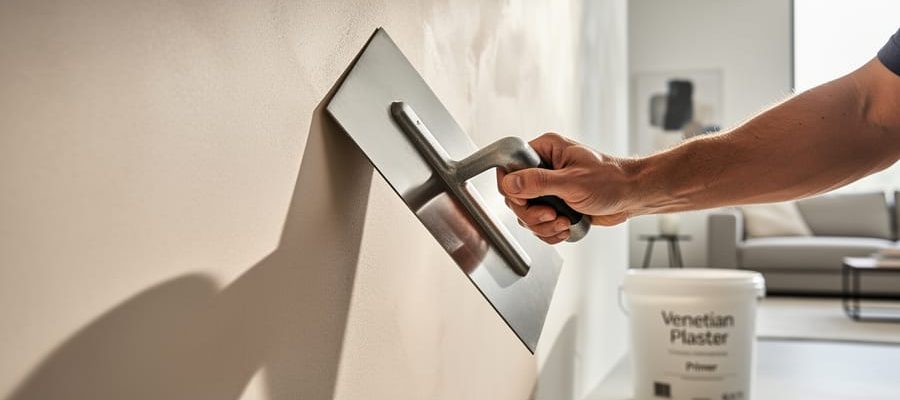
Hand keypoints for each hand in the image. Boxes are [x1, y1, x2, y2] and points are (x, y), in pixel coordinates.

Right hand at [497, 133, 633, 243]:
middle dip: (532, 214)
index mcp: (545, 150)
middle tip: (551, 215)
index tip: (526, 201)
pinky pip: (539, 223)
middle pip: (516, 197)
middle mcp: (544, 167)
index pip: (510, 168)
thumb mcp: (572, 181)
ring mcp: (548, 188)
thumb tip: (510, 182)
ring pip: (526, 213)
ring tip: (563, 222)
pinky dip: (550, 231)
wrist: (631, 196)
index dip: (513, 189)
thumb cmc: (611, 181)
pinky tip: (566, 227)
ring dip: (543, 225)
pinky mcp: (555, 204)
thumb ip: (538, 182)